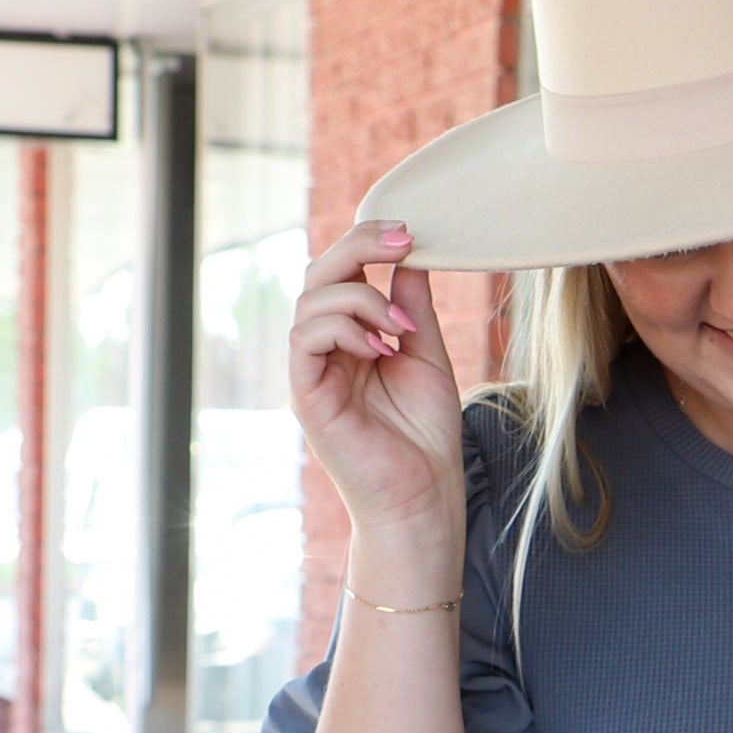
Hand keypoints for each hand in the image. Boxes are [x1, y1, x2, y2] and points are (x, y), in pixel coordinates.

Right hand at [287, 222, 466, 581]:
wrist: (423, 499)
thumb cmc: (426, 439)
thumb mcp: (426, 356)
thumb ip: (413, 307)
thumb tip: (410, 256)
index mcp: (351, 337)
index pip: (343, 272)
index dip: (368, 243)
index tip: (410, 232)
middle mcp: (325, 349)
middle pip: (319, 274)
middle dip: (359, 247)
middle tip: (403, 242)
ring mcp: (312, 371)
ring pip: (311, 301)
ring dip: (362, 300)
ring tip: (402, 330)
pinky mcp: (306, 396)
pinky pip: (305, 339)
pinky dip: (343, 329)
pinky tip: (380, 350)